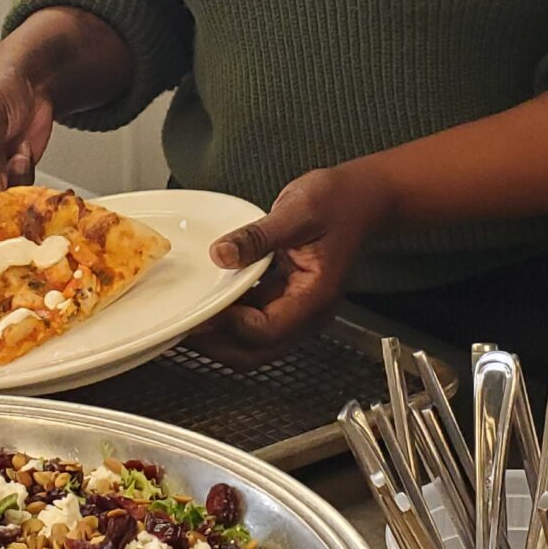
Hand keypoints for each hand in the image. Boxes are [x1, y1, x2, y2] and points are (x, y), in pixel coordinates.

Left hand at [202, 166, 395, 350]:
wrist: (363, 197)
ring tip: (191, 318)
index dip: (230, 326)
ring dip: (222, 337)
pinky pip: (255, 323)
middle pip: (258, 351)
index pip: (267, 329)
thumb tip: (221, 254)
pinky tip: (210, 303)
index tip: (201, 311)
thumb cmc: (339, 202)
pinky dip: (231, 321)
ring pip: (255, 344)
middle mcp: (309, 313)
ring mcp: (298, 310)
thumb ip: (258, 236)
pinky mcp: (288, 301)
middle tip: (184, 327)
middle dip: (218, 345)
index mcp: (316, 295)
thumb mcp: (296, 211)